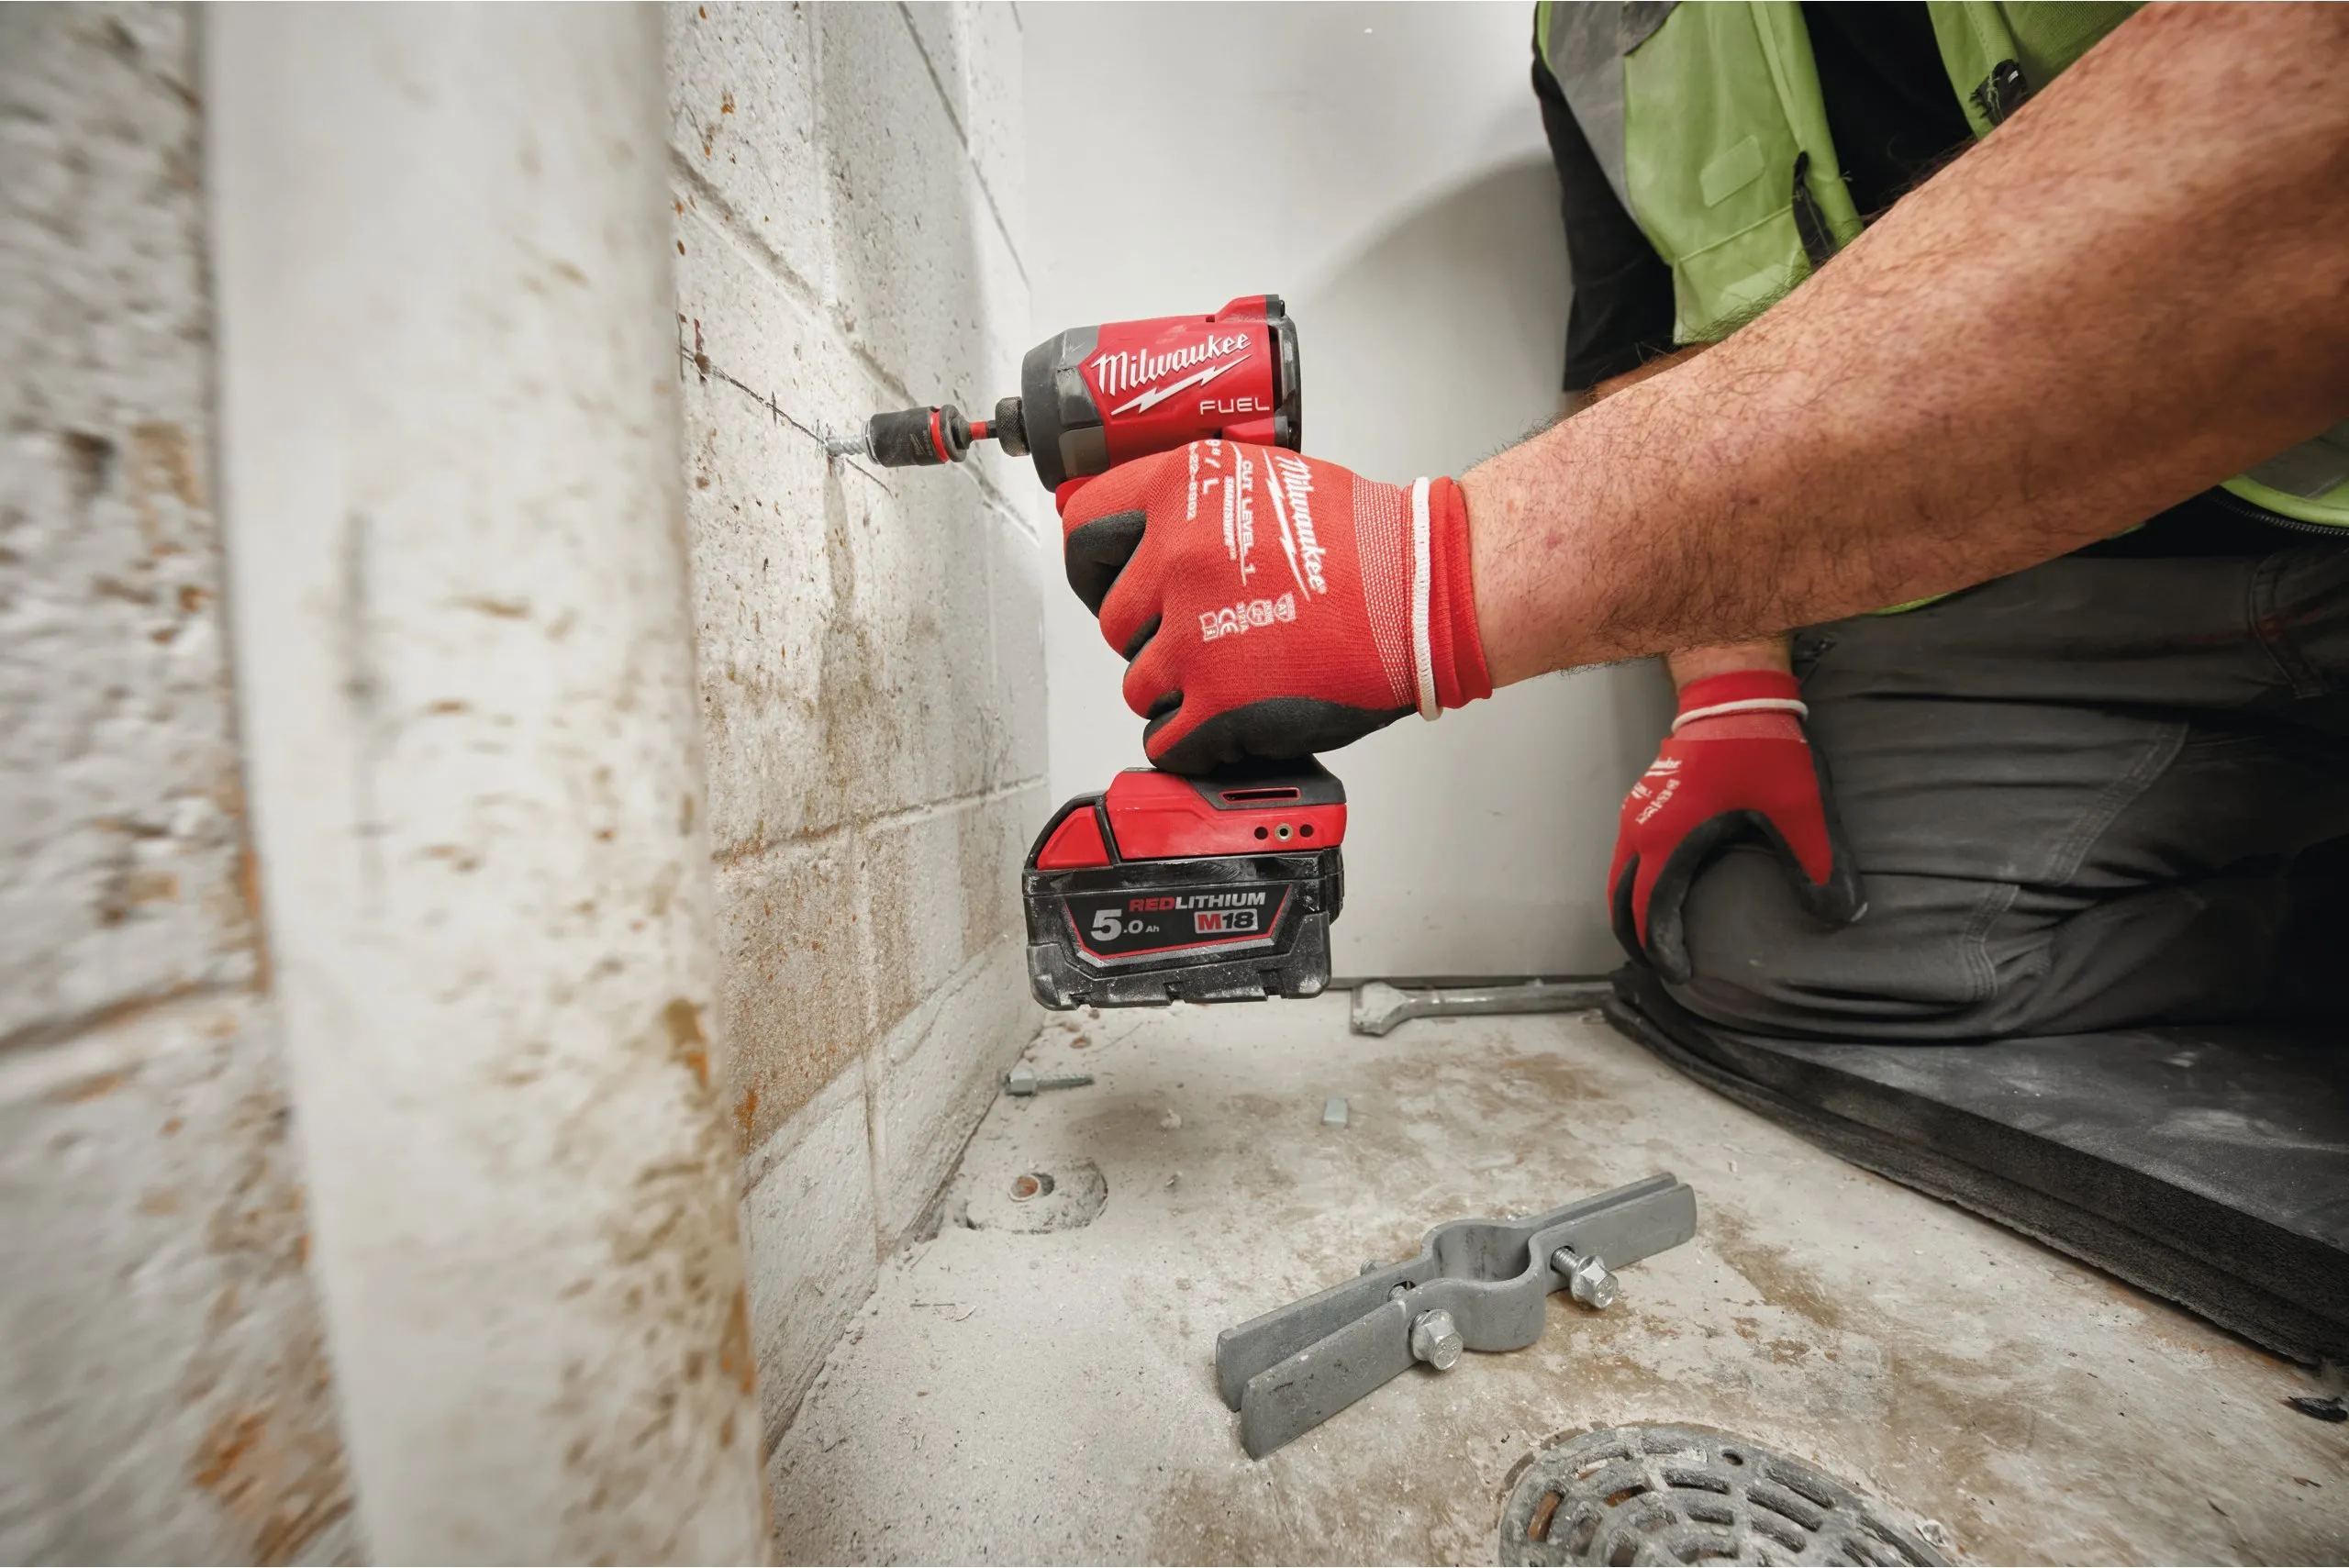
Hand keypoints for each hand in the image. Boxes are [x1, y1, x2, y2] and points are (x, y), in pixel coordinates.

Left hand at [1058, 441, 1489, 772]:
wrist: (1422, 593)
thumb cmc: (1364, 542)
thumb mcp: (1260, 480)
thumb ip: (1190, 502)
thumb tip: (1136, 529)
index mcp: (1181, 493)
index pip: (1084, 529)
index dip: (1097, 565)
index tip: (1112, 580)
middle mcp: (1176, 559)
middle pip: (1112, 621)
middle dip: (1151, 635)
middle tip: (1204, 632)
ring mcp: (1190, 636)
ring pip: (1139, 685)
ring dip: (1178, 689)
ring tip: (1239, 671)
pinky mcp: (1216, 704)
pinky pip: (1166, 740)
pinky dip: (1194, 740)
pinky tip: (1234, 716)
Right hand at [1608, 669, 1863, 980]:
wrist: (1733, 695)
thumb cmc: (1760, 749)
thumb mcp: (1798, 809)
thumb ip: (1817, 864)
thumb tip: (1840, 914)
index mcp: (1669, 840)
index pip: (1650, 910)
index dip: (1660, 949)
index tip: (1679, 974)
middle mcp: (1641, 830)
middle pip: (1618, 898)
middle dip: (1633, 937)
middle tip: (1655, 968)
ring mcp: (1637, 812)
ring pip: (1618, 875)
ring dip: (1629, 910)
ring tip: (1651, 939)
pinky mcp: (1644, 800)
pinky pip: (1625, 854)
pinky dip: (1632, 883)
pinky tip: (1658, 891)